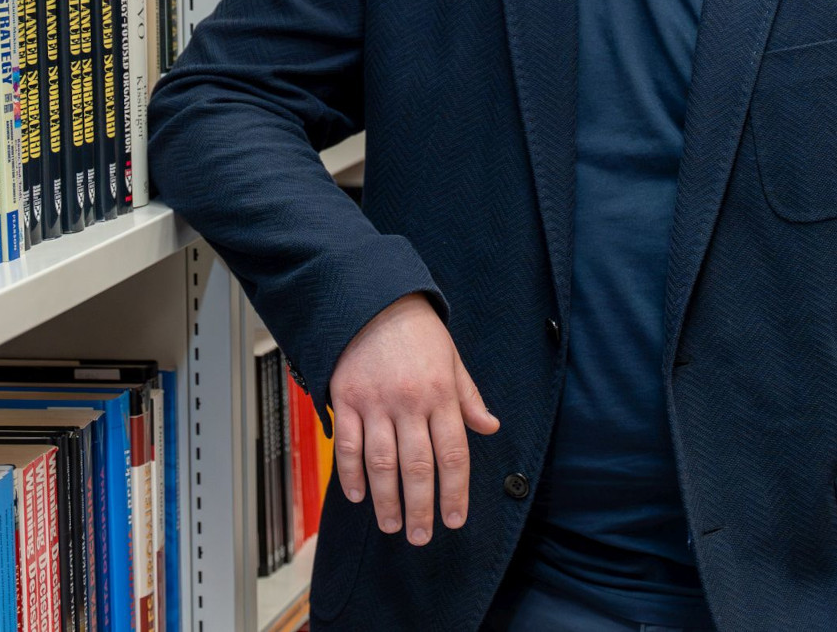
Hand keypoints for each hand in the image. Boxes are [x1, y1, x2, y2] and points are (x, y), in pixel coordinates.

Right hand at [329, 293, 499, 545]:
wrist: (372, 300)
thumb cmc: (417, 331)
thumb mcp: (453, 359)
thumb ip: (469, 397)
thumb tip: (490, 427)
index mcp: (441, 394)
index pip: (453, 454)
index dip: (455, 492)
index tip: (455, 519)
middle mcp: (409, 402)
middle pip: (417, 467)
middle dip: (421, 507)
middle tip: (422, 536)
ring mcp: (375, 402)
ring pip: (381, 463)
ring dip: (386, 500)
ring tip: (391, 525)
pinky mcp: (346, 399)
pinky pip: (347, 445)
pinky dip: (351, 474)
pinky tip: (359, 495)